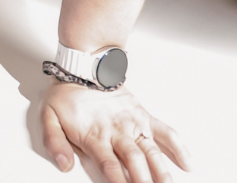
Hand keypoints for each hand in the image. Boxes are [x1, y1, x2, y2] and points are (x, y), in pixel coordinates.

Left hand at [41, 82, 189, 180]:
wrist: (83, 64)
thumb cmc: (67, 93)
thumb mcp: (48, 115)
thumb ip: (54, 141)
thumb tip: (63, 164)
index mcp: (94, 135)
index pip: (109, 165)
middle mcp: (117, 131)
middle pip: (135, 162)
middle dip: (144, 182)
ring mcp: (132, 124)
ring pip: (151, 152)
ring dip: (162, 173)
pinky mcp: (143, 115)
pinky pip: (165, 131)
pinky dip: (178, 146)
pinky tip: (188, 163)